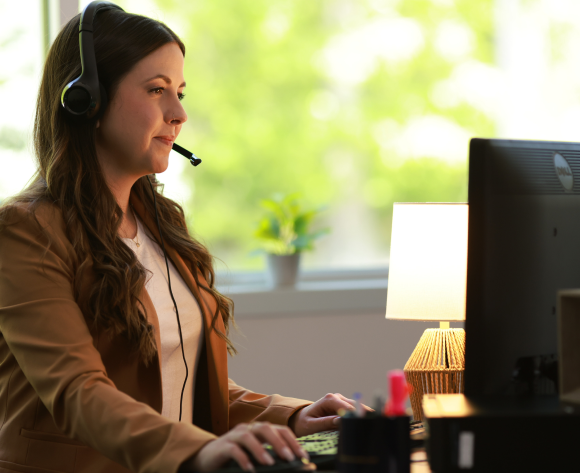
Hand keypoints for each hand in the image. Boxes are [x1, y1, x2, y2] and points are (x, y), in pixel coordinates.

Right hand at [187, 422, 308, 471]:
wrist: (207, 459)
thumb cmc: (236, 459)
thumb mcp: (256, 459)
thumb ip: (271, 459)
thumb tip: (292, 466)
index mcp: (260, 431)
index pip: (280, 430)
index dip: (293, 441)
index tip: (303, 456)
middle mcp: (248, 429)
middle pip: (266, 428)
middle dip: (279, 442)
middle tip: (289, 457)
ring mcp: (234, 436)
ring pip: (248, 435)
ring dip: (260, 449)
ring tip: (270, 463)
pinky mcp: (222, 446)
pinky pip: (233, 449)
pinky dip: (243, 458)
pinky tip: (249, 469)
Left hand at [288, 393, 372, 437]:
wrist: (300, 420)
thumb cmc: (303, 423)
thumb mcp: (311, 425)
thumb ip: (325, 422)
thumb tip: (340, 420)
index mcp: (329, 399)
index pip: (347, 407)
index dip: (355, 416)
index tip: (363, 425)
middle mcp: (337, 397)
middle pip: (356, 406)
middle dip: (363, 416)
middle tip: (373, 428)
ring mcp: (341, 401)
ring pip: (358, 408)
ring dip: (364, 417)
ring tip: (373, 428)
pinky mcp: (344, 407)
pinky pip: (355, 413)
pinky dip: (360, 418)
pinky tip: (367, 426)